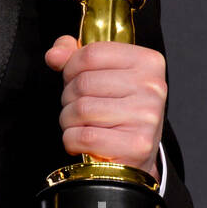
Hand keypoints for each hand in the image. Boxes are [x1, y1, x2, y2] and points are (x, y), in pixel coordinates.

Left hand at [45, 36, 165, 177]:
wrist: (135, 154)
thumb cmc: (118, 112)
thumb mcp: (103, 76)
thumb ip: (75, 58)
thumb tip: (54, 55)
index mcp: (147, 62)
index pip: (92, 53)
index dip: (71, 67)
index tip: (72, 79)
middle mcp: (152, 88)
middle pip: (84, 82)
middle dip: (69, 97)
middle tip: (78, 107)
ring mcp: (146, 117)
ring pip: (81, 109)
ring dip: (69, 120)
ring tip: (81, 125)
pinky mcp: (137, 146)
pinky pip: (84, 137)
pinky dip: (72, 141)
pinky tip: (83, 142)